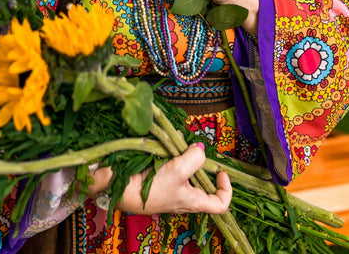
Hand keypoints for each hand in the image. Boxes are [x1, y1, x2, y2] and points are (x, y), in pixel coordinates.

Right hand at [89, 144, 231, 214]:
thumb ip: (194, 158)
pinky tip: (168, 145)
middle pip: (203, 183)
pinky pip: (173, 167)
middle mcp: (185, 197)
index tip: (220, 171)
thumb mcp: (178, 170)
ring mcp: (172, 189)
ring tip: (180, 143)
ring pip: (188, 172)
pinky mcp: (160, 181)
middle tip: (196, 148)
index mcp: (194, 202)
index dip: (225, 188)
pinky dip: (174, 154)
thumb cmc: (153, 186)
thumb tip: (201, 148)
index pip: (220, 204)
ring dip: (186, 156)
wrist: (122, 190)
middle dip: (201, 163)